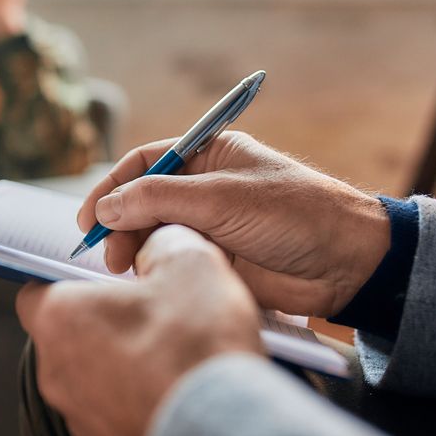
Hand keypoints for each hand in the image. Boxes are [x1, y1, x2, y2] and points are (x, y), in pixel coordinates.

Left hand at [16, 225, 262, 435]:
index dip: (67, 280)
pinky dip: (138, 401)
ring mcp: (79, 418)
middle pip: (67, 336)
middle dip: (102, 323)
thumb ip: (163, 243)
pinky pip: (115, 414)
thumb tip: (158, 247)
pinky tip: (178, 392)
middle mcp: (55, 373)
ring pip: (91, 378)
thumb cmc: (197, 346)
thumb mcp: (190, 263)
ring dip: (121, 365)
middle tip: (150, 313)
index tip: (102, 279)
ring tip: (172, 356)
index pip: (35, 291)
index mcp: (59, 319)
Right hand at [77, 132, 390, 317]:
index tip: (88, 219)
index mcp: (209, 155)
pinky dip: (154, 269)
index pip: (144, 163)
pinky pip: (172, 261)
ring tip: (127, 269)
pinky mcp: (215, 260)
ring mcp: (208, 225)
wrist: (347, 265)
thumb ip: (156, 199)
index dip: (111, 187)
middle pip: (141, 201)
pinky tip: (147, 280)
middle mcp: (204, 187)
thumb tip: (104, 208)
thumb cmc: (294, 214)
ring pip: (152, 234)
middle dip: (119, 225)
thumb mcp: (220, 197)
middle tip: (109, 254)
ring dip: (133, 249)